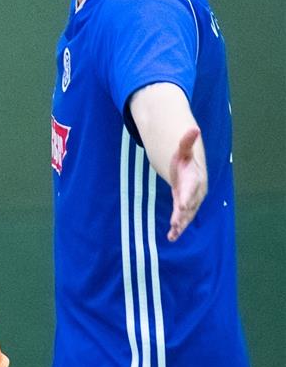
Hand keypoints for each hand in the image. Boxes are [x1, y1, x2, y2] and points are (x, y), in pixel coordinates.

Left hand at [167, 126, 206, 240]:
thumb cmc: (185, 160)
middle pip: (190, 204)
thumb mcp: (183, 150)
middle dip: (183, 214)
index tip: (182, 204)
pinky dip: (178, 228)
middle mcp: (196, 193)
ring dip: (181, 225)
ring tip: (173, 234)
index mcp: (195, 179)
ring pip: (187, 215)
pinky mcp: (184, 208)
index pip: (192, 188)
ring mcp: (191, 202)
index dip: (187, 196)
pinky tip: (171, 237)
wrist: (191, 170)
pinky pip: (183, 219)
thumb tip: (193, 128)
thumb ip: (186, 141)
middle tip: (176, 223)